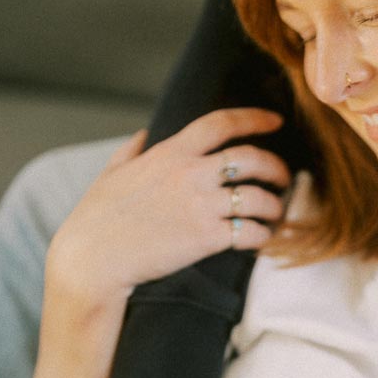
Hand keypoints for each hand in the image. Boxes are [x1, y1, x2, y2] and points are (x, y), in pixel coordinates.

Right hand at [49, 107, 290, 303]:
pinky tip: (262, 239)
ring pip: (258, 198)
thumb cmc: (97, 219)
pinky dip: (262, 236)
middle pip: (252, 158)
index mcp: (169, 153)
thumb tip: (143, 134)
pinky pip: (250, 232)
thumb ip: (131, 150)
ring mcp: (201, 206)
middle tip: (284, 177)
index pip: (220, 123)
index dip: (254, 118)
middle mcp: (190, 174)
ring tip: (276, 214)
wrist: (93, 259)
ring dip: (274, 207)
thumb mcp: (111, 173)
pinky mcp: (206, 238)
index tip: (275, 121)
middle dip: (276, 166)